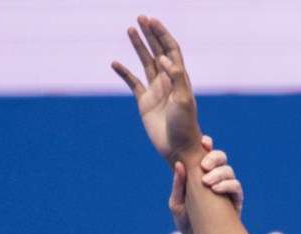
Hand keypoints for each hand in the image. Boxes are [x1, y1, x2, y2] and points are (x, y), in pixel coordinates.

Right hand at [112, 16, 202, 159]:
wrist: (178, 147)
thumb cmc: (185, 125)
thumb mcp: (183, 101)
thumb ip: (176, 78)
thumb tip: (164, 59)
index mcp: (179, 77)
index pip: (170, 49)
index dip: (161, 34)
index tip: (151, 21)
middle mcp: (167, 80)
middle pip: (158, 50)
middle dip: (150, 34)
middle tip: (141, 17)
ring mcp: (155, 90)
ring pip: (145, 62)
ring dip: (138, 46)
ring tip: (130, 30)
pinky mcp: (144, 102)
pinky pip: (133, 83)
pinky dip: (124, 73)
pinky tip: (115, 63)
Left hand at [169, 138, 240, 233]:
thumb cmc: (187, 224)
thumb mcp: (178, 204)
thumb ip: (179, 185)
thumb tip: (179, 164)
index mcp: (201, 176)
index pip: (206, 156)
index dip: (207, 146)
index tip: (204, 141)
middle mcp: (216, 180)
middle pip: (221, 159)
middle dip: (214, 157)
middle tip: (204, 164)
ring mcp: (227, 190)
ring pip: (229, 171)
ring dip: (219, 172)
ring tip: (207, 180)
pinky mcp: (236, 202)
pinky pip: (236, 188)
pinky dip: (227, 185)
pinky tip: (216, 188)